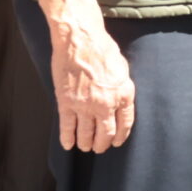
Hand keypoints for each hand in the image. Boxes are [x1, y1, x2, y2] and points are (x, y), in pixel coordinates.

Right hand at [51, 9, 134, 152]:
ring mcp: (85, 105)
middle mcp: (106, 103)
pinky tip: (68, 145)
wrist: (81, 42)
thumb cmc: (103, 51)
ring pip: (86, 133)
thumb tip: (119, 102)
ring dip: (86, 143)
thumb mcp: (122, 70)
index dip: (120, 136)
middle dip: (102, 144)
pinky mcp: (66, 103)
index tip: (116, 142)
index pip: (125, 124)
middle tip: (99, 148)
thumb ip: (121, 88)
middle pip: (106, 133)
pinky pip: (67, 126)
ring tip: (85, 147)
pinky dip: (67, 137)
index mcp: (124, 94)